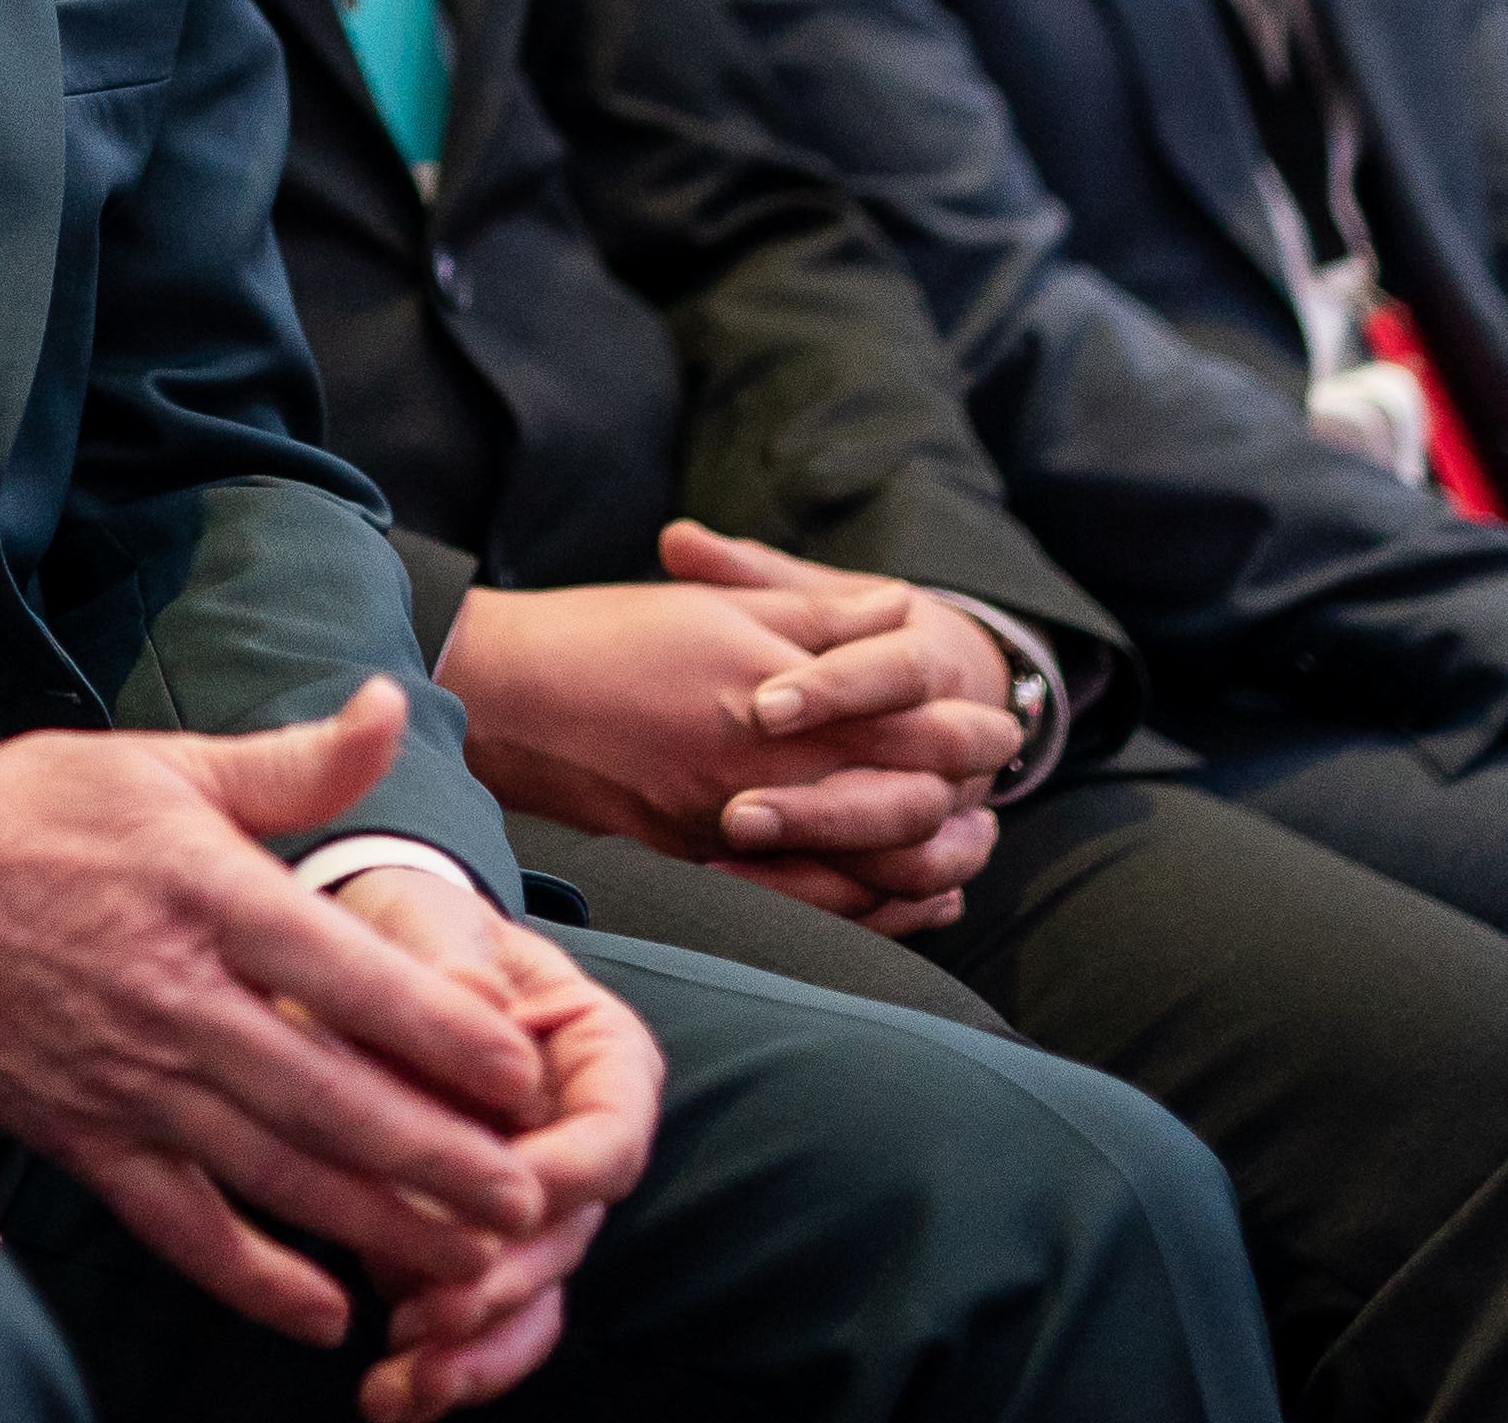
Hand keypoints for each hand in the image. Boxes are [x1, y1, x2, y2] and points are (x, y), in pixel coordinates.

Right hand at [0, 682, 556, 1349]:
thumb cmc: (31, 813)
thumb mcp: (166, 765)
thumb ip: (292, 762)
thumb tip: (385, 705)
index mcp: (206, 896)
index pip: (347, 975)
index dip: (443, 1031)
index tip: (522, 1073)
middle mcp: (176, 999)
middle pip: (327, 1096)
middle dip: (437, 1159)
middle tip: (528, 1202)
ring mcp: (128, 1080)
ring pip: (272, 1172)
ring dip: (376, 1225)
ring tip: (468, 1263)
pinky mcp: (84, 1138)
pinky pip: (179, 1226)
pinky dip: (253, 1278)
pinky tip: (325, 1316)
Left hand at [321, 871, 658, 1422]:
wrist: (360, 957)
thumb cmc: (409, 929)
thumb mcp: (424, 921)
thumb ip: (448, 960)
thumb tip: (478, 1004)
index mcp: (598, 1055)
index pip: (609, 1133)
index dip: (562, 1179)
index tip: (501, 1206)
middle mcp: (578, 1141)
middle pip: (570, 1233)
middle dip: (506, 1284)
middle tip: (435, 1316)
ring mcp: (530, 1203)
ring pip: (531, 1297)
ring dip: (475, 1351)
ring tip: (406, 1384)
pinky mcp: (474, 1247)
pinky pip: (482, 1320)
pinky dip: (446, 1365)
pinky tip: (390, 1399)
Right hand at [438, 545, 1009, 929]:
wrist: (505, 692)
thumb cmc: (609, 635)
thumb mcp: (719, 608)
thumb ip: (815, 614)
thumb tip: (900, 610)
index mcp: (775, 689)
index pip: (904, 716)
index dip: (964, 724)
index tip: (1002, 725)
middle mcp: (761, 762)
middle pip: (899, 795)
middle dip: (962, 793)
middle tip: (995, 787)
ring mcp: (728, 818)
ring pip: (860, 862)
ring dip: (925, 859)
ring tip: (965, 849)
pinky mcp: (696, 856)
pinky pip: (802, 898)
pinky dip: (862, 900)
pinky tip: (894, 892)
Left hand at [666, 524, 1024, 927]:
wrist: (940, 691)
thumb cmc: (853, 637)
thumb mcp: (812, 598)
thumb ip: (750, 576)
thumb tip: (675, 541)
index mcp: (932, 662)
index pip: (899, 674)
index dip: (836, 691)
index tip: (761, 706)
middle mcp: (961, 747)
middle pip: (917, 793)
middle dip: (827, 809)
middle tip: (733, 813)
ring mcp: (961, 813)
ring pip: (924, 862)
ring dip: (834, 873)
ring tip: (732, 867)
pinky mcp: (943, 862)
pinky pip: (914, 906)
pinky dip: (853, 914)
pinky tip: (775, 908)